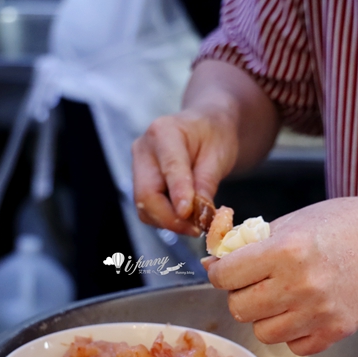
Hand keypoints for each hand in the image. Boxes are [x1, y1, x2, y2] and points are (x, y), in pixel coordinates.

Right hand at [132, 107, 237, 235]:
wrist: (204, 127)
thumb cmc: (214, 136)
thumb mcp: (219, 155)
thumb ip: (206, 183)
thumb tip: (199, 215)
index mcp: (164, 132)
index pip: (169, 168)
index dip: (178, 194)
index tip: (188, 214)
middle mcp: (144, 149)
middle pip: (147, 194)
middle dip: (171, 218)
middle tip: (197, 229)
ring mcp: (138, 166)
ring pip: (145, 207)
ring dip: (170, 222)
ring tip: (195, 223)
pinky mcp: (140, 183)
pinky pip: (148, 209)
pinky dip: (167, 219)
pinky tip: (186, 218)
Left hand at [207, 197, 357, 354]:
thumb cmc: (340, 225)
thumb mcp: (290, 223)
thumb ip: (249, 245)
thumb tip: (211, 265)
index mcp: (285, 250)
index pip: (224, 277)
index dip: (222, 272)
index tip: (231, 269)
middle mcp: (301, 284)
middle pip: (239, 308)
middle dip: (242, 294)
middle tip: (259, 282)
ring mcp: (319, 312)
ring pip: (262, 332)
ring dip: (266, 316)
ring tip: (283, 296)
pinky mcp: (336, 331)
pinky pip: (292, 346)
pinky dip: (293, 332)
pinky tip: (305, 310)